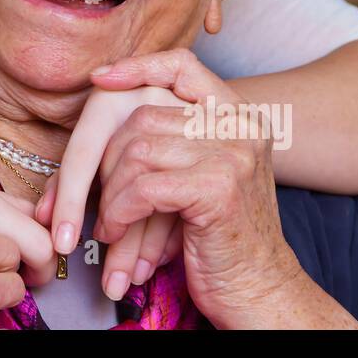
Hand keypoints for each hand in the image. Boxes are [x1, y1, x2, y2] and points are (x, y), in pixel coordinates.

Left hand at [86, 52, 304, 327]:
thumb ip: (170, 139)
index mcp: (238, 117)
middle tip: (97, 201)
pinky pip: (143, 186)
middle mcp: (241, 127)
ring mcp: (233, 154)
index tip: (100, 79)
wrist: (260, 293)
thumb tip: (101, 98)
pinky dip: (119, 212)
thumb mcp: (200, 175)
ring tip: (108, 226)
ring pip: (137, 150)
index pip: (182, 65)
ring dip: (110, 194)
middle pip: (142, 115)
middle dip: (107, 161)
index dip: (138, 67)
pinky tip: (117, 234)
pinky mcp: (218, 188)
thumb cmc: (220, 239)